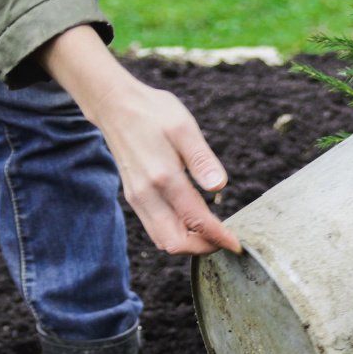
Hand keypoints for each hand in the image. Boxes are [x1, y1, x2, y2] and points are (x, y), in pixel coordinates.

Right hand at [38, 26, 240, 256]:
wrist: (115, 105)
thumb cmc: (154, 113)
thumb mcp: (184, 127)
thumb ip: (202, 159)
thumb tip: (219, 186)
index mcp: (163, 177)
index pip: (195, 220)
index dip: (218, 237)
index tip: (237, 244)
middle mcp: (146, 194)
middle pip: (173, 243)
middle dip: (202, 248)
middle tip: (225, 240)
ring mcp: (136, 198)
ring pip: (162, 240)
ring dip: (188, 244)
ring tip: (213, 234)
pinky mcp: (133, 197)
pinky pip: (155, 228)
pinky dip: (176, 234)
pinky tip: (193, 223)